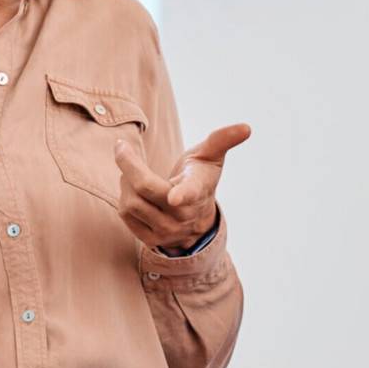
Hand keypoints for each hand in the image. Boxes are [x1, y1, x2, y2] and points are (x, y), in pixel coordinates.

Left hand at [112, 123, 251, 252]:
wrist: (198, 219)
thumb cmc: (201, 178)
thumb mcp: (211, 157)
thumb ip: (222, 140)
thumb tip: (246, 127)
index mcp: (198, 190)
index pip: (191, 192)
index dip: (183, 193)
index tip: (175, 196)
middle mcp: (183, 214)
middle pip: (145, 188)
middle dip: (128, 164)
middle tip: (122, 148)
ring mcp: (167, 230)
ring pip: (131, 203)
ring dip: (125, 181)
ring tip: (130, 172)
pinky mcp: (152, 239)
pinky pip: (126, 216)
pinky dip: (124, 198)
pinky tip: (131, 190)